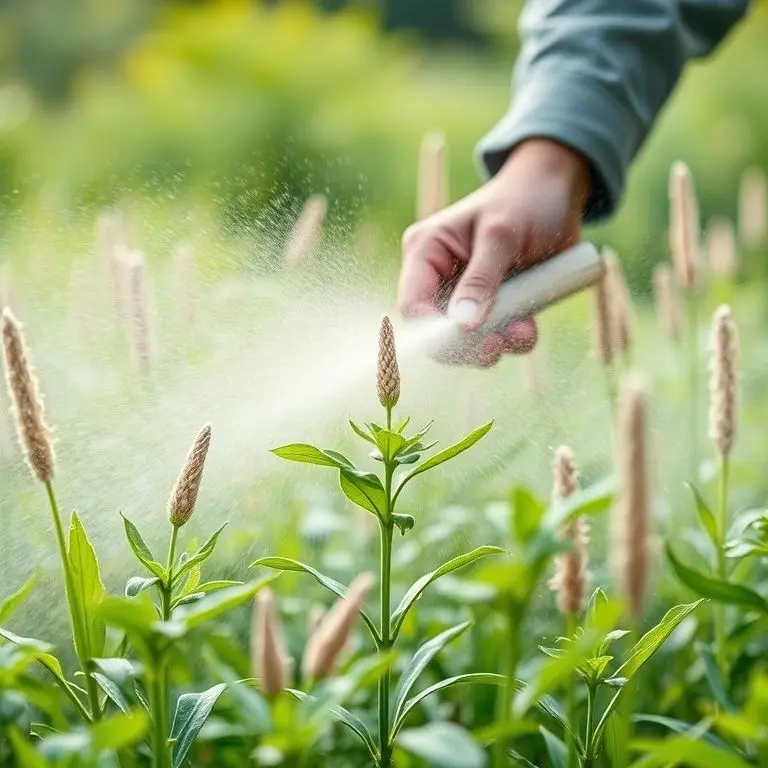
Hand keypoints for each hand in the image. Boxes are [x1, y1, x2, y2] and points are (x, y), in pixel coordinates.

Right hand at [397, 138, 591, 365]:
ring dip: (497, 343)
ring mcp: (464, 295)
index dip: (432, 330)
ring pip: (467, 342)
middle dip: (468, 345)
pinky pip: (495, 338)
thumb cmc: (526, 200)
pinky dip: (513, 339)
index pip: (412, 305)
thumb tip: (462, 325)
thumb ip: (481, 280)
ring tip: (525, 331)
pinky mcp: (491, 307)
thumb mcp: (502, 235)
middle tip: (497, 347)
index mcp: (425, 251)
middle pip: (436, 332)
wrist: (559, 192)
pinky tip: (529, 326)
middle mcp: (438, 277)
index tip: (467, 338)